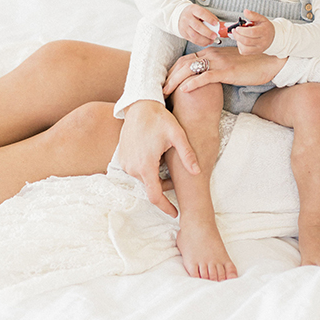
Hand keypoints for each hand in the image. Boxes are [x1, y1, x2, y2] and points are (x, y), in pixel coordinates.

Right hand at [118, 99, 199, 215]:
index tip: (175, 213)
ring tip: (164, 161)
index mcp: (146, 166)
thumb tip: (197, 172)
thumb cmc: (160, 119)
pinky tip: (155, 156)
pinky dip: (147, 170)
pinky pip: (137, 171)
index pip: (155, 197)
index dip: (165, 207)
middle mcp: (132, 168)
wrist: (139, 105)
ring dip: (155, 178)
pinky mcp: (122, 159)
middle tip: (174, 178)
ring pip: (144, 180)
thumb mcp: (177, 135)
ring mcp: (125, 164)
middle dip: (164, 188)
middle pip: (150, 188)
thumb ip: (187, 155)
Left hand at [165, 49, 286, 93]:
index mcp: (212, 53)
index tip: (166, 82)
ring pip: (190, 70)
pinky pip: (206, 77)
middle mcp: (212, 55)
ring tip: (166, 92)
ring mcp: (219, 62)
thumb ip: (218, 69)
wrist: (269, 61)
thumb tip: (208, 80)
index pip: (186, 60)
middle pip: (183, 64)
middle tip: (160, 90)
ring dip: (175, 81)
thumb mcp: (231, 66)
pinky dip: (193, 83)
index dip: (173, 71)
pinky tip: (183, 91)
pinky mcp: (227, 71)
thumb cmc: (251, 65)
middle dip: (169, 77)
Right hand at [177, 3, 224, 44]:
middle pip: (197, 26)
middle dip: (207, 33)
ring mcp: (184, 26)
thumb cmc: (194, 14)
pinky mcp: (184, 34)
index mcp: (193, 9)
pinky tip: (206, 42)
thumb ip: (210, 16)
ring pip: (194, 35)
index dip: (209, 19)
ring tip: (211, 40)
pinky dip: (201, 43)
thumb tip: (219, 25)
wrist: (180, 16)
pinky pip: (193, 40)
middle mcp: (187, 17)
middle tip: (215, 36)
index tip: (216, 24)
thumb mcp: (201, 11)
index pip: (201, 13)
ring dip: (205, 40)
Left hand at [231, 9, 274, 55]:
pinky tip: (241, 41)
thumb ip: (253, 15)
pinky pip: (244, 52)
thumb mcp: (261, 19)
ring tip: (238, 35)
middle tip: (234, 31)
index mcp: (264, 32)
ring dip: (238, 41)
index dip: (242, 31)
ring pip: (245, 48)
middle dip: (237, 36)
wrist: (273, 37)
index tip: (237, 28)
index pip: (252, 32)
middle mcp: (262, 42)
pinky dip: (240, 46)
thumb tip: (245, 11)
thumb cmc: (265, 27)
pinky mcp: (255, 52)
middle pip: (247, 41)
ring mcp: (259, 49)